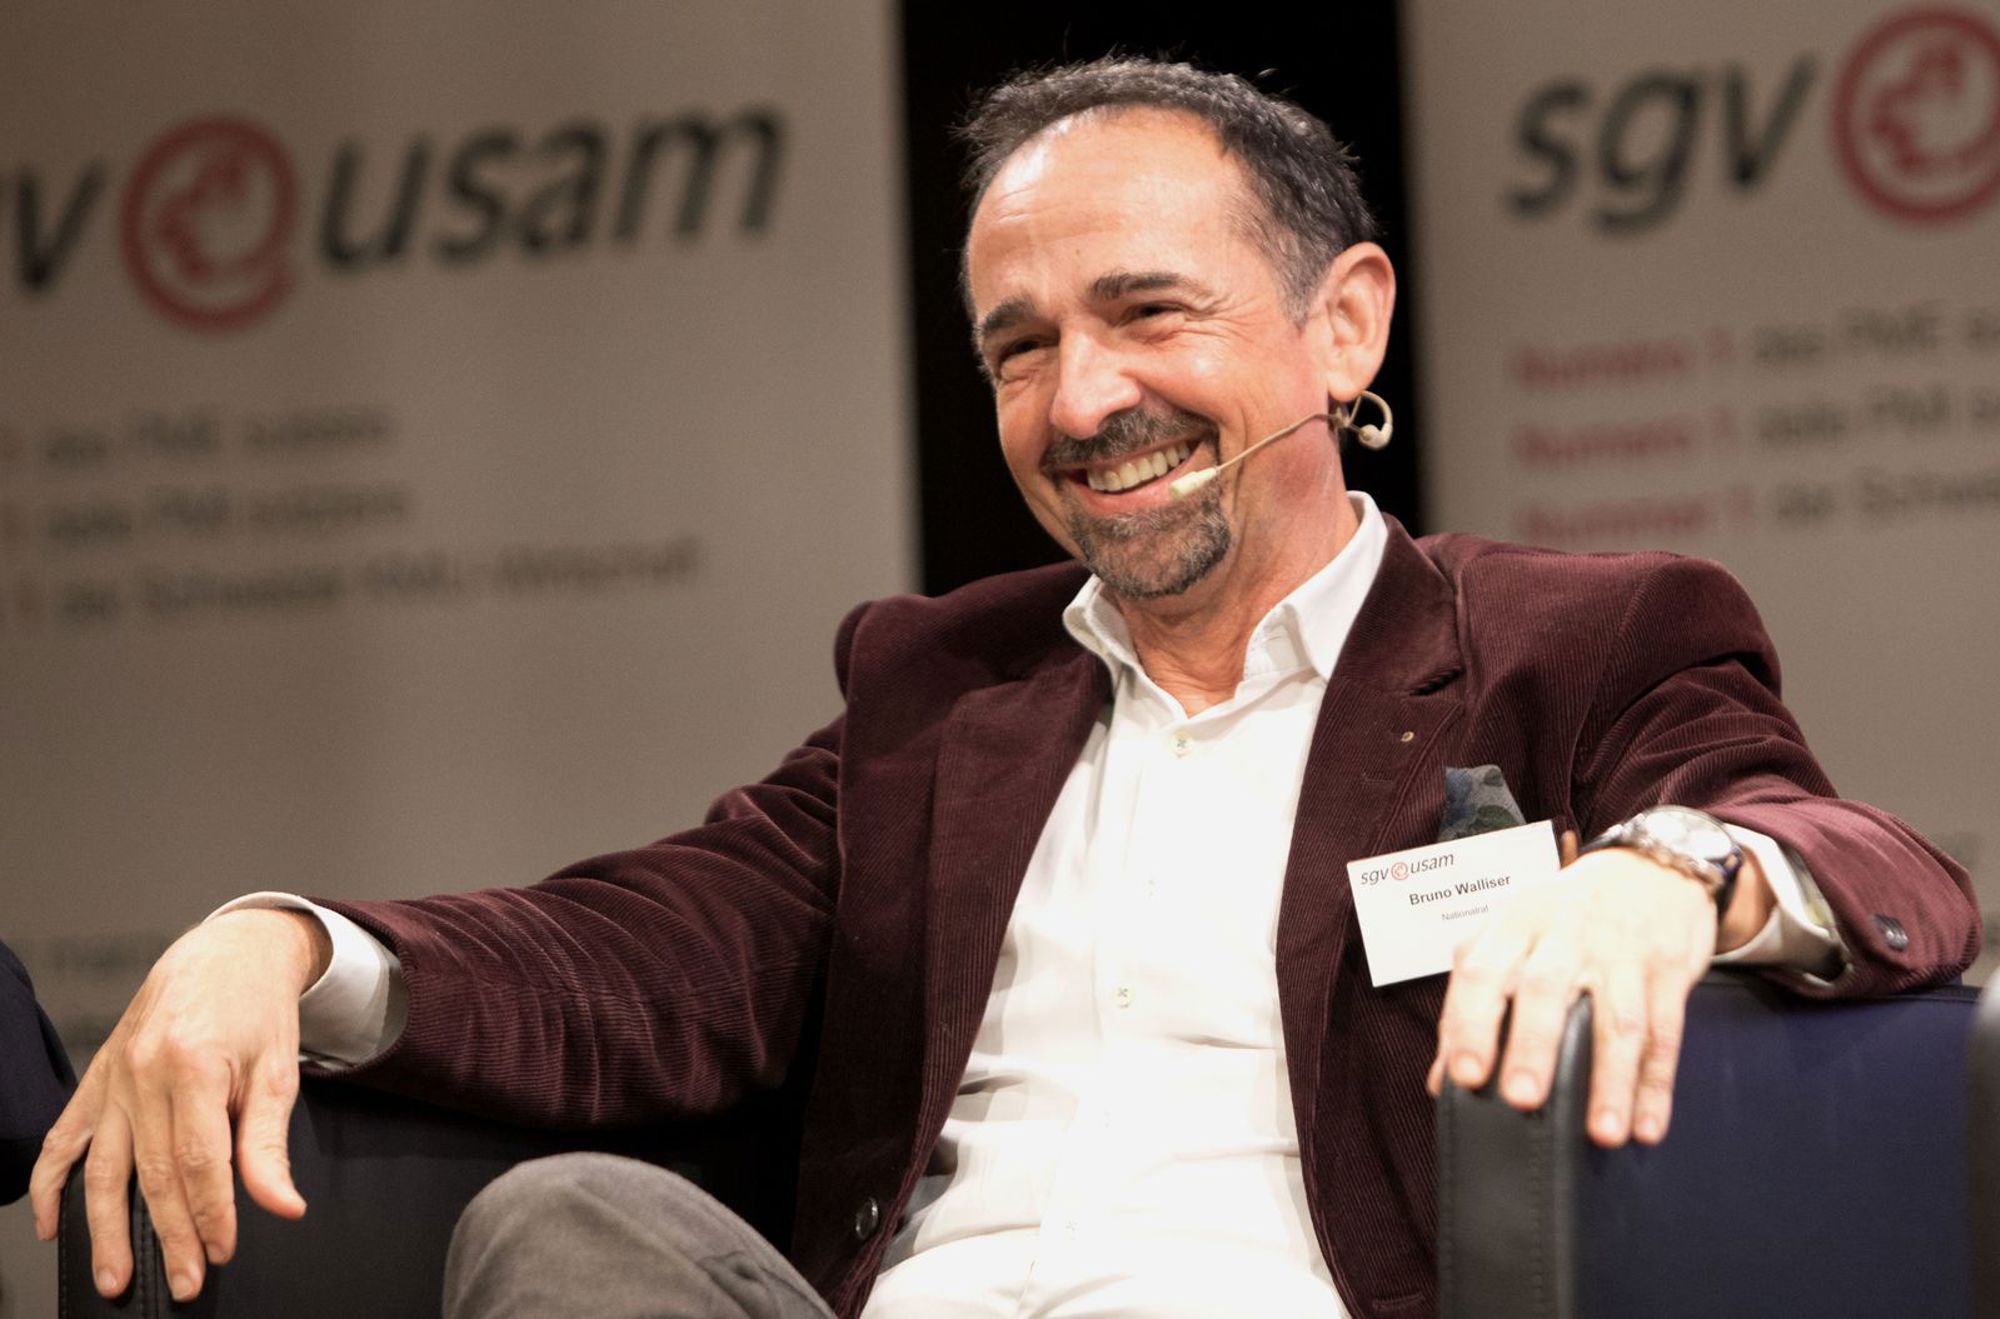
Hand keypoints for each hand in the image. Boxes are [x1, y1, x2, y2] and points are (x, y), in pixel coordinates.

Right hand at [29, 909, 330, 1301]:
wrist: (225, 954)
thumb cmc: (256, 1009)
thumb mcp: (278, 1072)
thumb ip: (269, 1145)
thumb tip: (282, 1206)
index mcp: (193, 1067)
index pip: (198, 1162)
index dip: (211, 1213)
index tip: (221, 1251)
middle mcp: (143, 1075)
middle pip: (150, 1174)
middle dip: (169, 1235)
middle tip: (182, 1281)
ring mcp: (113, 1078)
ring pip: (102, 1168)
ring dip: (105, 1229)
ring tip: (114, 1276)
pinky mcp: (97, 1079)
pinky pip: (65, 1138)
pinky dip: (50, 1184)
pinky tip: (51, 1224)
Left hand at [1425, 846, 1722, 1146]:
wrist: (1650, 866)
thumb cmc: (1565, 915)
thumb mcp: (1512, 936)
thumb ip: (1474, 1002)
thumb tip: (1441, 1082)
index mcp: (1514, 924)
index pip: (1481, 971)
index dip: (1468, 1023)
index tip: (1463, 1077)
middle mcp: (1565, 934)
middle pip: (1546, 989)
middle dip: (1534, 1046)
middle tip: (1523, 1099)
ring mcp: (1621, 952)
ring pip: (1617, 1019)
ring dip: (1611, 1081)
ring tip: (1603, 1133)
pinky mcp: (1669, 970)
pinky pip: (1666, 1033)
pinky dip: (1656, 1085)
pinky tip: (1647, 1125)